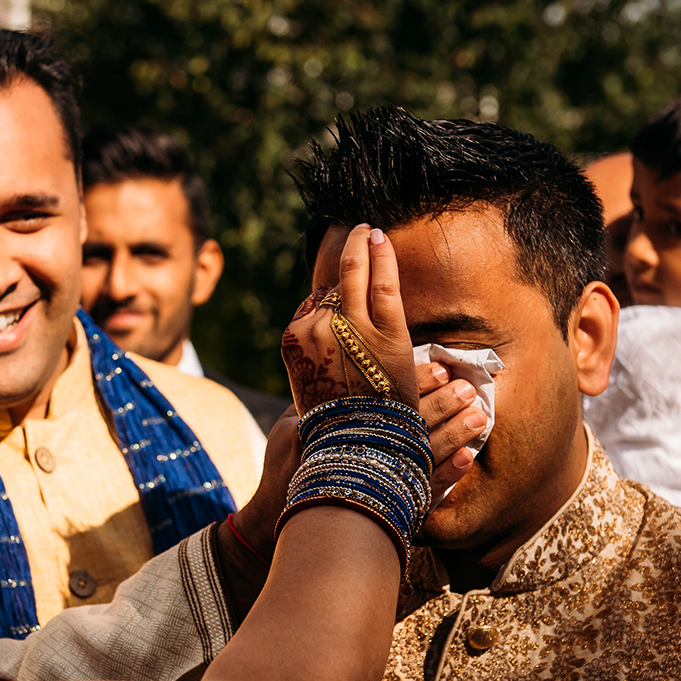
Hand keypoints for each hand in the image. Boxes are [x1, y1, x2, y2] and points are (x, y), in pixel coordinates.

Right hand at [229, 360, 489, 561]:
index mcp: (336, 424)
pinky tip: (467, 459)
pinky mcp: (385, 509)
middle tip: (468, 388)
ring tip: (480, 417)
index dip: (414, 381)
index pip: (383, 397)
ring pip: (422, 455)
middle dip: (442, 404)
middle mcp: (357, 451)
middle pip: (408, 424)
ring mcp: (372, 482)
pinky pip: (423, 492)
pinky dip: (447, 474)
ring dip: (454, 435)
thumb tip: (346, 369)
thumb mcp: (290, 426)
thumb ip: (319, 401)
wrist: (275, 524)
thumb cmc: (283, 469)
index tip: (440, 368)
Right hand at [281, 225, 416, 415]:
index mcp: (295, 343)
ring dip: (360, 247)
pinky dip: (381, 257)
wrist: (356, 450)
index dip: (329, 295)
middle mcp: (317, 330)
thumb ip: (314, 367)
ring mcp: (351, 328)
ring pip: (354, 276)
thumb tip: (322, 358)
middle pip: (332, 288)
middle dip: (346, 260)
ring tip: (367, 230)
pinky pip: (382, 285)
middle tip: (355, 236)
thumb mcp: (307, 395)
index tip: (340, 285)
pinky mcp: (385, 333)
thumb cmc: (332, 429)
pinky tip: (381, 238)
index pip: (313, 306)